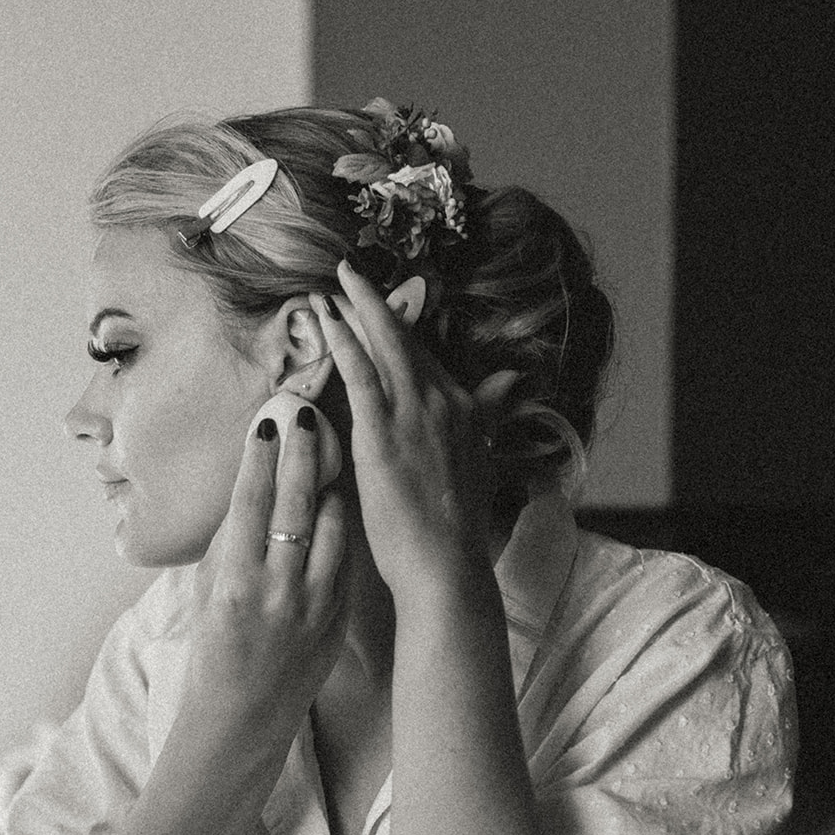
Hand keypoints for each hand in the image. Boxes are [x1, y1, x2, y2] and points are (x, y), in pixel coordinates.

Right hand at [185, 404, 348, 729]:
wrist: (243, 715)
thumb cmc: (214, 650)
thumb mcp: (209, 593)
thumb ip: (230, 543)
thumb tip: (249, 487)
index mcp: (236, 582)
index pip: (251, 504)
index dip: (260, 459)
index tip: (267, 423)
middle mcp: (277, 590)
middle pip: (295, 505)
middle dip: (302, 454)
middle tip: (306, 414)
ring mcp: (314, 604)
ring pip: (331, 527)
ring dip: (328, 486)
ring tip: (328, 454)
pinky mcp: (338, 616)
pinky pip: (344, 557)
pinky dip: (339, 527)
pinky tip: (337, 504)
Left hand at [310, 259, 495, 600]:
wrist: (446, 563)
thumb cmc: (454, 527)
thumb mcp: (478, 462)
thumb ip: (487, 415)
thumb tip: (510, 380)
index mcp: (463, 409)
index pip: (427, 356)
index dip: (400, 328)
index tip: (379, 305)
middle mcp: (442, 400)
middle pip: (405, 338)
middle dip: (375, 301)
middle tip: (349, 272)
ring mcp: (412, 412)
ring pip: (382, 344)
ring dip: (354, 309)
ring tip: (330, 285)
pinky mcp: (382, 429)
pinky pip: (359, 370)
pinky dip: (342, 338)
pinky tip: (325, 317)